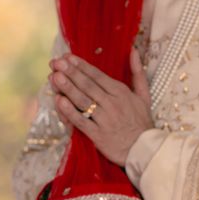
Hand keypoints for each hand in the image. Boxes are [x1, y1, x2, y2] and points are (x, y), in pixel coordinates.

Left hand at [50, 48, 153, 167]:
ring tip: (54, 77)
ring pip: (83, 101)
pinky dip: (69, 111)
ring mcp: (104, 119)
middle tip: (56, 62)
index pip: (98, 76)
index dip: (82, 66)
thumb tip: (133, 50)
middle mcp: (112, 103)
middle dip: (71, 73)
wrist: (143, 149)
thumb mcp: (144, 95)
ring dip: (67, 88)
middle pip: (88, 85)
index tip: (68, 57)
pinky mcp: (97, 134)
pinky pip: (81, 121)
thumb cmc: (142, 121)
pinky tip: (59, 101)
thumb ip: (137, 72)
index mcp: (121, 92)